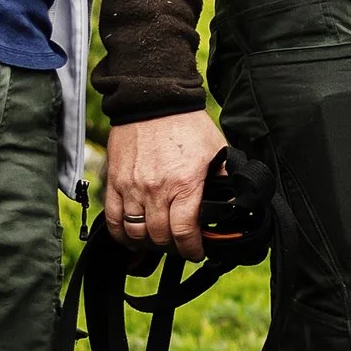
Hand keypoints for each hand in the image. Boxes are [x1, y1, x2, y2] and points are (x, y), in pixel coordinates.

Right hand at [104, 109, 227, 256]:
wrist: (154, 99)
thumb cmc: (187, 124)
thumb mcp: (217, 150)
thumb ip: (226, 179)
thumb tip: (237, 201)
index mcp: (184, 184)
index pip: (184, 233)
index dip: (192, 250)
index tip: (196, 251)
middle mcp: (156, 189)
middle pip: (160, 237)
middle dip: (173, 247)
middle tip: (180, 245)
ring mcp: (132, 187)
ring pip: (135, 233)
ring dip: (148, 243)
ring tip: (158, 240)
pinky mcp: (115, 182)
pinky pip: (113, 219)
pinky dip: (121, 234)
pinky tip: (131, 237)